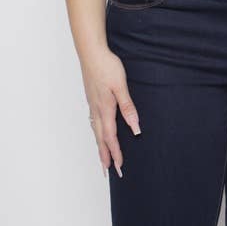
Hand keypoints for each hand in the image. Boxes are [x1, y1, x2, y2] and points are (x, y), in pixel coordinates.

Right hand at [81, 46, 140, 177]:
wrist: (91, 52)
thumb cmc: (107, 66)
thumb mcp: (121, 86)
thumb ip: (128, 107)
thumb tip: (135, 128)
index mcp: (105, 109)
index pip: (111, 137)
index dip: (116, 153)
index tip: (119, 167)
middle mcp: (96, 110)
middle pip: (100, 138)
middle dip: (105, 156)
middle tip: (108, 172)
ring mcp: (92, 104)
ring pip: (95, 131)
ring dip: (99, 146)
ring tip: (102, 158)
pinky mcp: (91, 97)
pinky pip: (93, 121)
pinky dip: (96, 132)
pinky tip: (97, 131)